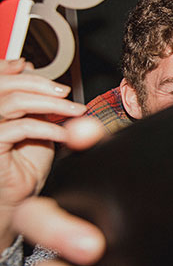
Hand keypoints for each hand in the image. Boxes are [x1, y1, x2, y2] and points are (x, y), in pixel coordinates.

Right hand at [0, 59, 85, 247]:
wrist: (19, 199)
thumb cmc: (25, 165)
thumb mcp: (38, 126)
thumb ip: (39, 104)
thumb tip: (48, 83)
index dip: (9, 67)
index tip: (33, 66)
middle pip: (5, 85)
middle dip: (40, 84)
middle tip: (65, 91)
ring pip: (13, 102)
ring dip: (49, 103)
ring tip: (73, 110)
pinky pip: (20, 129)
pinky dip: (46, 127)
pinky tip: (62, 134)